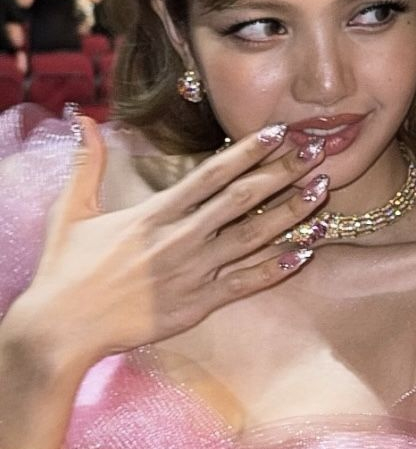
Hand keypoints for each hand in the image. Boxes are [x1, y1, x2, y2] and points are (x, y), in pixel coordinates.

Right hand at [4, 120, 328, 376]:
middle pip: (242, 199)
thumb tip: (84, 120)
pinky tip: (305, 254)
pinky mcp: (197, 305)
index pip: (212, 174)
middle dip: (283, 172)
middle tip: (317, 151)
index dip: (249, 151)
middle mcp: (180, 239)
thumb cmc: (65, 270)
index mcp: (154, 213)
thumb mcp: (70, 210)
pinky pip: (245, 284)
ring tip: (322, 193)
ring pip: (252, 238)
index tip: (279, 131)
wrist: (60, 328)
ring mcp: (192, 273)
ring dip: (290, 214)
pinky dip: (276, 269)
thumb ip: (87, 164)